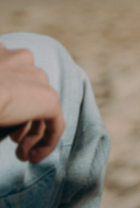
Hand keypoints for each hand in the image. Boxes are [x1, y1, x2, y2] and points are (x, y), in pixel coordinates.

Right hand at [0, 44, 63, 163]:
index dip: (9, 103)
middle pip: (28, 92)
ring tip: (21, 154)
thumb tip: (1, 109)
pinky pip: (55, 123)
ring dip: (33, 134)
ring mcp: (36, 78)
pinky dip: (47, 142)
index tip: (1, 122)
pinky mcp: (48, 98)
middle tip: (14, 140)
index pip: (12, 78)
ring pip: (42, 108)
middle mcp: (20, 59)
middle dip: (23, 119)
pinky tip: (33, 157)